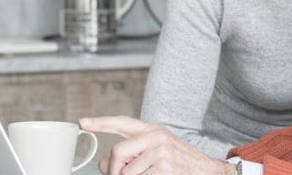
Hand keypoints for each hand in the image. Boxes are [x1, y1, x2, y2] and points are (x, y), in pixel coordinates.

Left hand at [80, 116, 235, 174]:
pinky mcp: (164, 167)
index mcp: (153, 130)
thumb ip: (131, 153)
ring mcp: (161, 152)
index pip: (123, 122)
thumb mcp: (156, 151)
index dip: (101, 122)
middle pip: (118, 151)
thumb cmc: (180, 163)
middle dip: (114, 169)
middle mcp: (156, 137)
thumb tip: (105, 163)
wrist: (207, 171)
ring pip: (125, 171)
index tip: (84, 123)